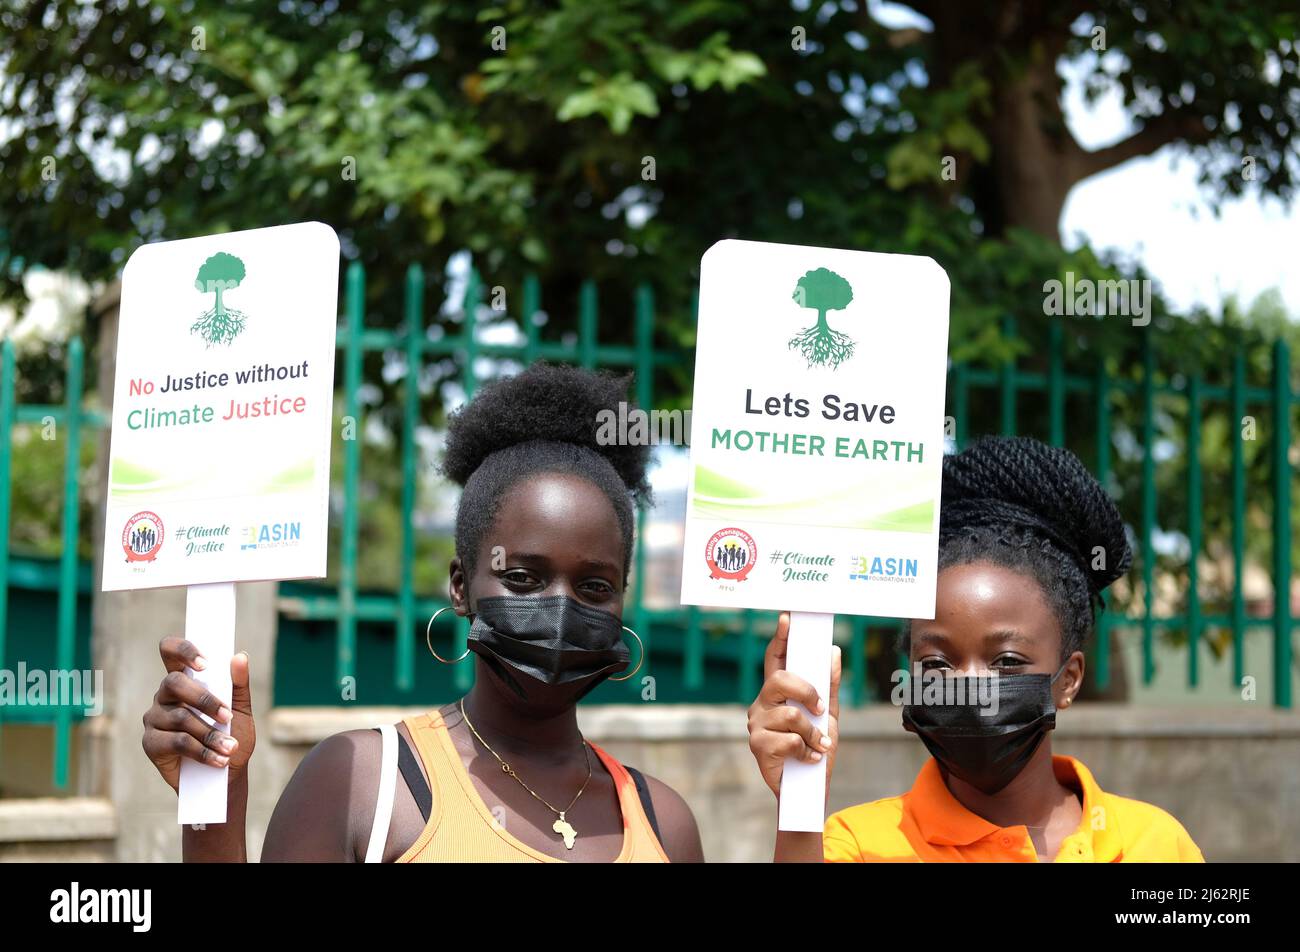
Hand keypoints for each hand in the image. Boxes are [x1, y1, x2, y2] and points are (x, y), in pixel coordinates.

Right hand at [142, 638, 255, 792]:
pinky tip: (219, 759)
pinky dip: (202, 751)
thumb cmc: (232, 736)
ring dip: (210, 734)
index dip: (182, 650)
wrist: (227, 775)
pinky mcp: (151, 744)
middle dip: (204, 699)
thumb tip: (240, 656)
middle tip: (227, 715)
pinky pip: (177, 742)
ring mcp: (154, 719)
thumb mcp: (241, 710)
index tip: (205, 662)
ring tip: (230, 747)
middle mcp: (165, 696)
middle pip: (174, 683)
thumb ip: (239, 684)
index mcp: (184, 680)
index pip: (170, 652)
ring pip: (181, 718)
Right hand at [746, 612, 841, 798]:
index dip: (780, 638)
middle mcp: (762, 703)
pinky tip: (807, 758)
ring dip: (812, 733)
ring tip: (816, 745)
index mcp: (778, 692)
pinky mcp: (758, 745)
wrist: (808, 790)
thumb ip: (830, 685)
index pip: (776, 659)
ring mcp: (757, 724)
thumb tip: (833, 652)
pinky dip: (806, 751)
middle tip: (820, 709)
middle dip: (807, 692)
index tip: (787, 619)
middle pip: (780, 681)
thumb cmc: (814, 749)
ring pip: (790, 714)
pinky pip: (789, 739)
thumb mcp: (828, 715)